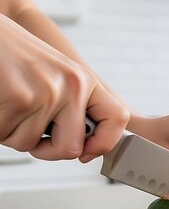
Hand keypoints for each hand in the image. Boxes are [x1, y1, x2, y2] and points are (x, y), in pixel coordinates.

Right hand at [0, 14, 128, 161]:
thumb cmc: (13, 55)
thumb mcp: (55, 76)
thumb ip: (73, 106)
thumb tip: (86, 148)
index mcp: (84, 80)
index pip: (117, 119)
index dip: (104, 144)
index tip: (86, 153)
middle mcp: (71, 86)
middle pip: (71, 149)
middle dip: (47, 150)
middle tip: (32, 135)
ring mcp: (47, 93)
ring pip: (30, 144)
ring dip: (13, 133)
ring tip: (9, 105)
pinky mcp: (19, 99)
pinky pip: (6, 136)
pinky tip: (0, 104)